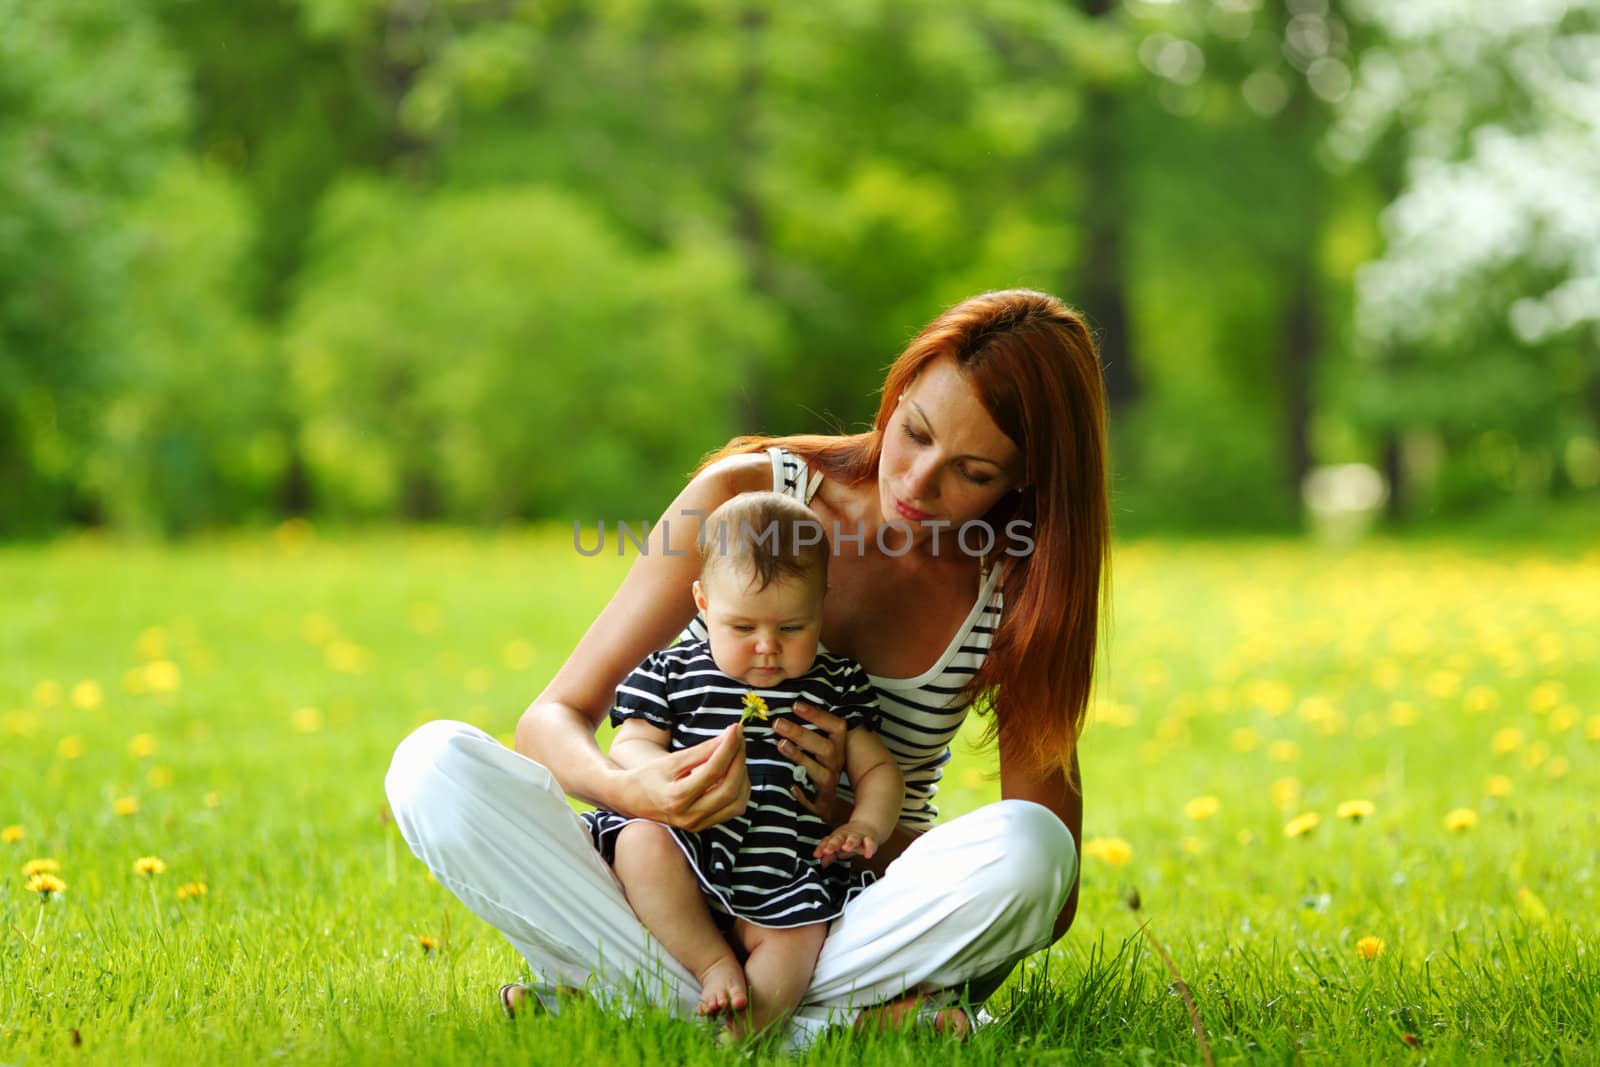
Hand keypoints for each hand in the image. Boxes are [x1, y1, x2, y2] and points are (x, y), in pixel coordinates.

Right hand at [628, 723, 749, 831]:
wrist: (633, 800)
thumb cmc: (649, 776)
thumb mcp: (671, 760)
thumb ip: (701, 751)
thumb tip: (730, 737)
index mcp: (676, 798)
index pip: (713, 771)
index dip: (728, 748)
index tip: (735, 729)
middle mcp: (689, 816)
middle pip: (729, 789)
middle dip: (739, 760)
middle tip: (739, 739)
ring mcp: (698, 825)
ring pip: (737, 803)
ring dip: (743, 776)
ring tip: (736, 754)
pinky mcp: (705, 826)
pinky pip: (733, 809)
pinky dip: (739, 789)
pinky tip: (734, 772)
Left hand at [776, 702, 846, 819]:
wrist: (826, 805)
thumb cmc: (817, 769)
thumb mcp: (818, 748)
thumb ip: (806, 731)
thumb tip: (781, 709)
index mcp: (837, 748)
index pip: (836, 727)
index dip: (818, 715)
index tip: (795, 705)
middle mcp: (836, 766)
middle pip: (826, 749)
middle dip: (802, 735)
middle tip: (778, 723)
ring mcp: (829, 787)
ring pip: (821, 774)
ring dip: (801, 758)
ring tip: (780, 745)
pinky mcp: (821, 807)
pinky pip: (813, 803)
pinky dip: (802, 795)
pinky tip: (789, 786)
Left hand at [814, 820, 878, 867]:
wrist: (867, 826)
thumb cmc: (849, 839)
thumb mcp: (838, 847)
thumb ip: (829, 855)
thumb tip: (821, 864)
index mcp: (837, 837)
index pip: (827, 842)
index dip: (821, 848)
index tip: (816, 855)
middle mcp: (846, 836)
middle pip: (838, 839)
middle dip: (833, 844)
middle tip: (828, 850)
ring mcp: (858, 837)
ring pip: (854, 838)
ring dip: (850, 843)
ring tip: (846, 848)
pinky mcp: (870, 839)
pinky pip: (870, 844)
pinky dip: (869, 848)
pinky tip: (868, 854)